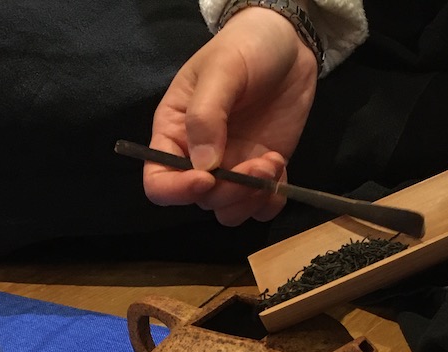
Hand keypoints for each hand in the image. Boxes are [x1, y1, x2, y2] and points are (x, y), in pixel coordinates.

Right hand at [144, 8, 318, 225]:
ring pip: (229, 211)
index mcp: (174, 132)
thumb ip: (207, 115)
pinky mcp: (261, 171)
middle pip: (201, 200)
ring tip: (272, 163)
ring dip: (251, 199)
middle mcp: (198, 158)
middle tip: (259, 162)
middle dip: (230, 190)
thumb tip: (203, 164)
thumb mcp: (221, 70)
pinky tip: (280, 172)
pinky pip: (260, 208)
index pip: (159, 181)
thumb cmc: (245, 48)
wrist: (288, 44)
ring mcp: (232, 167)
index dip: (177, 190)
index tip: (207, 178)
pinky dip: (271, 201)